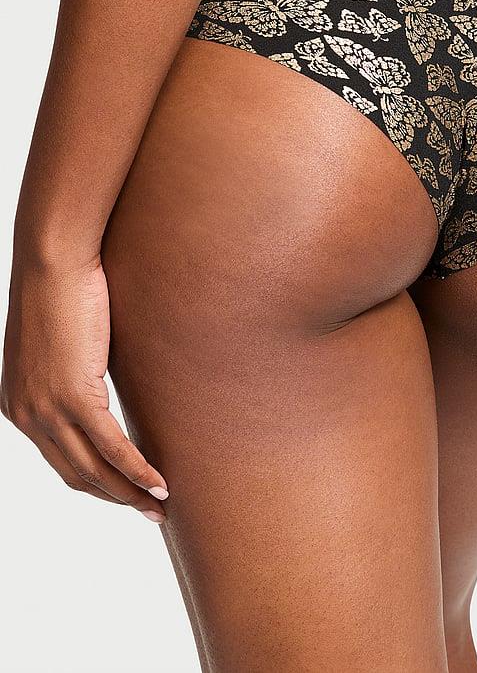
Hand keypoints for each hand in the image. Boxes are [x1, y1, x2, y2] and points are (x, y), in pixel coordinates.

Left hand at [1, 255, 167, 521]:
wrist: (51, 261)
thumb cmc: (61, 288)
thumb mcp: (63, 340)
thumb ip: (74, 369)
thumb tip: (101, 377)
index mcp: (20, 406)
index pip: (61, 460)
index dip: (96, 482)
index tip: (126, 492)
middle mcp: (27, 416)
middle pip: (77, 475)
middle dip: (115, 499)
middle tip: (150, 511)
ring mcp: (48, 409)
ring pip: (94, 470)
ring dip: (130, 494)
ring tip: (161, 505)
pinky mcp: (74, 396)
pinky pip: (112, 447)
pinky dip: (137, 471)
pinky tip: (159, 483)